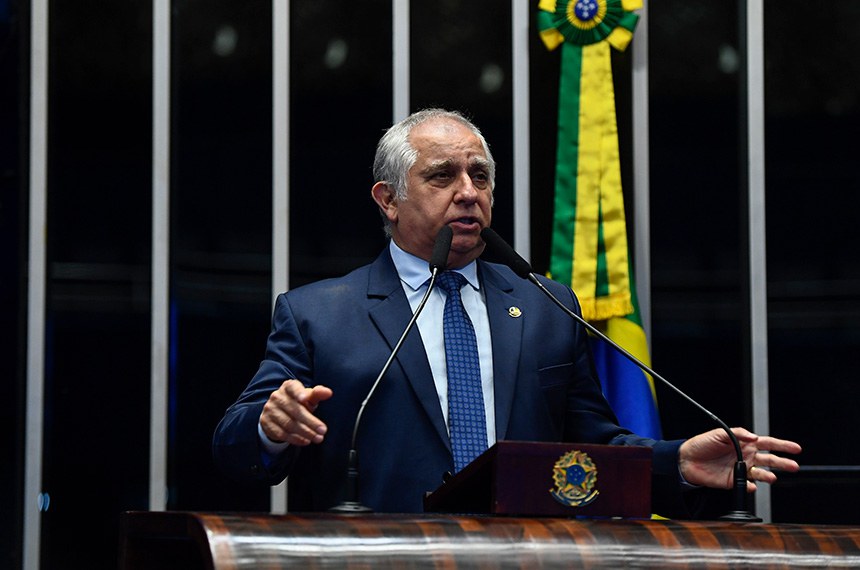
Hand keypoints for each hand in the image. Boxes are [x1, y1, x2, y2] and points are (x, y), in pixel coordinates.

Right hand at [260, 380, 332, 445]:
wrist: (278, 413)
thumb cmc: (298, 403)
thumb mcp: (308, 398)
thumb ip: (318, 394)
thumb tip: (328, 393)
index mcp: (288, 387)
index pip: (293, 388)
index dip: (298, 393)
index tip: (305, 399)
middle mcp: (277, 396)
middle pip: (294, 410)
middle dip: (311, 422)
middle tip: (323, 430)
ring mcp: (270, 410)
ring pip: (288, 424)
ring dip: (305, 432)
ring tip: (318, 438)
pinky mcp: (266, 423)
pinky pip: (282, 433)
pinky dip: (295, 439)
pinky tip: (306, 441)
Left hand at [679, 427, 800, 490]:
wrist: (686, 460)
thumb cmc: (702, 444)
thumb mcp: (719, 433)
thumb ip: (737, 433)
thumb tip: (754, 436)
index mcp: (745, 444)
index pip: (768, 443)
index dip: (782, 445)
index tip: (795, 448)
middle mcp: (746, 457)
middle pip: (769, 460)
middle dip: (783, 462)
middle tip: (793, 466)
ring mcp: (741, 469)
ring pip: (761, 474)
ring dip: (768, 475)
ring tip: (772, 477)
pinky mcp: (733, 481)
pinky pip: (746, 485)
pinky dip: (750, 486)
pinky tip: (752, 485)